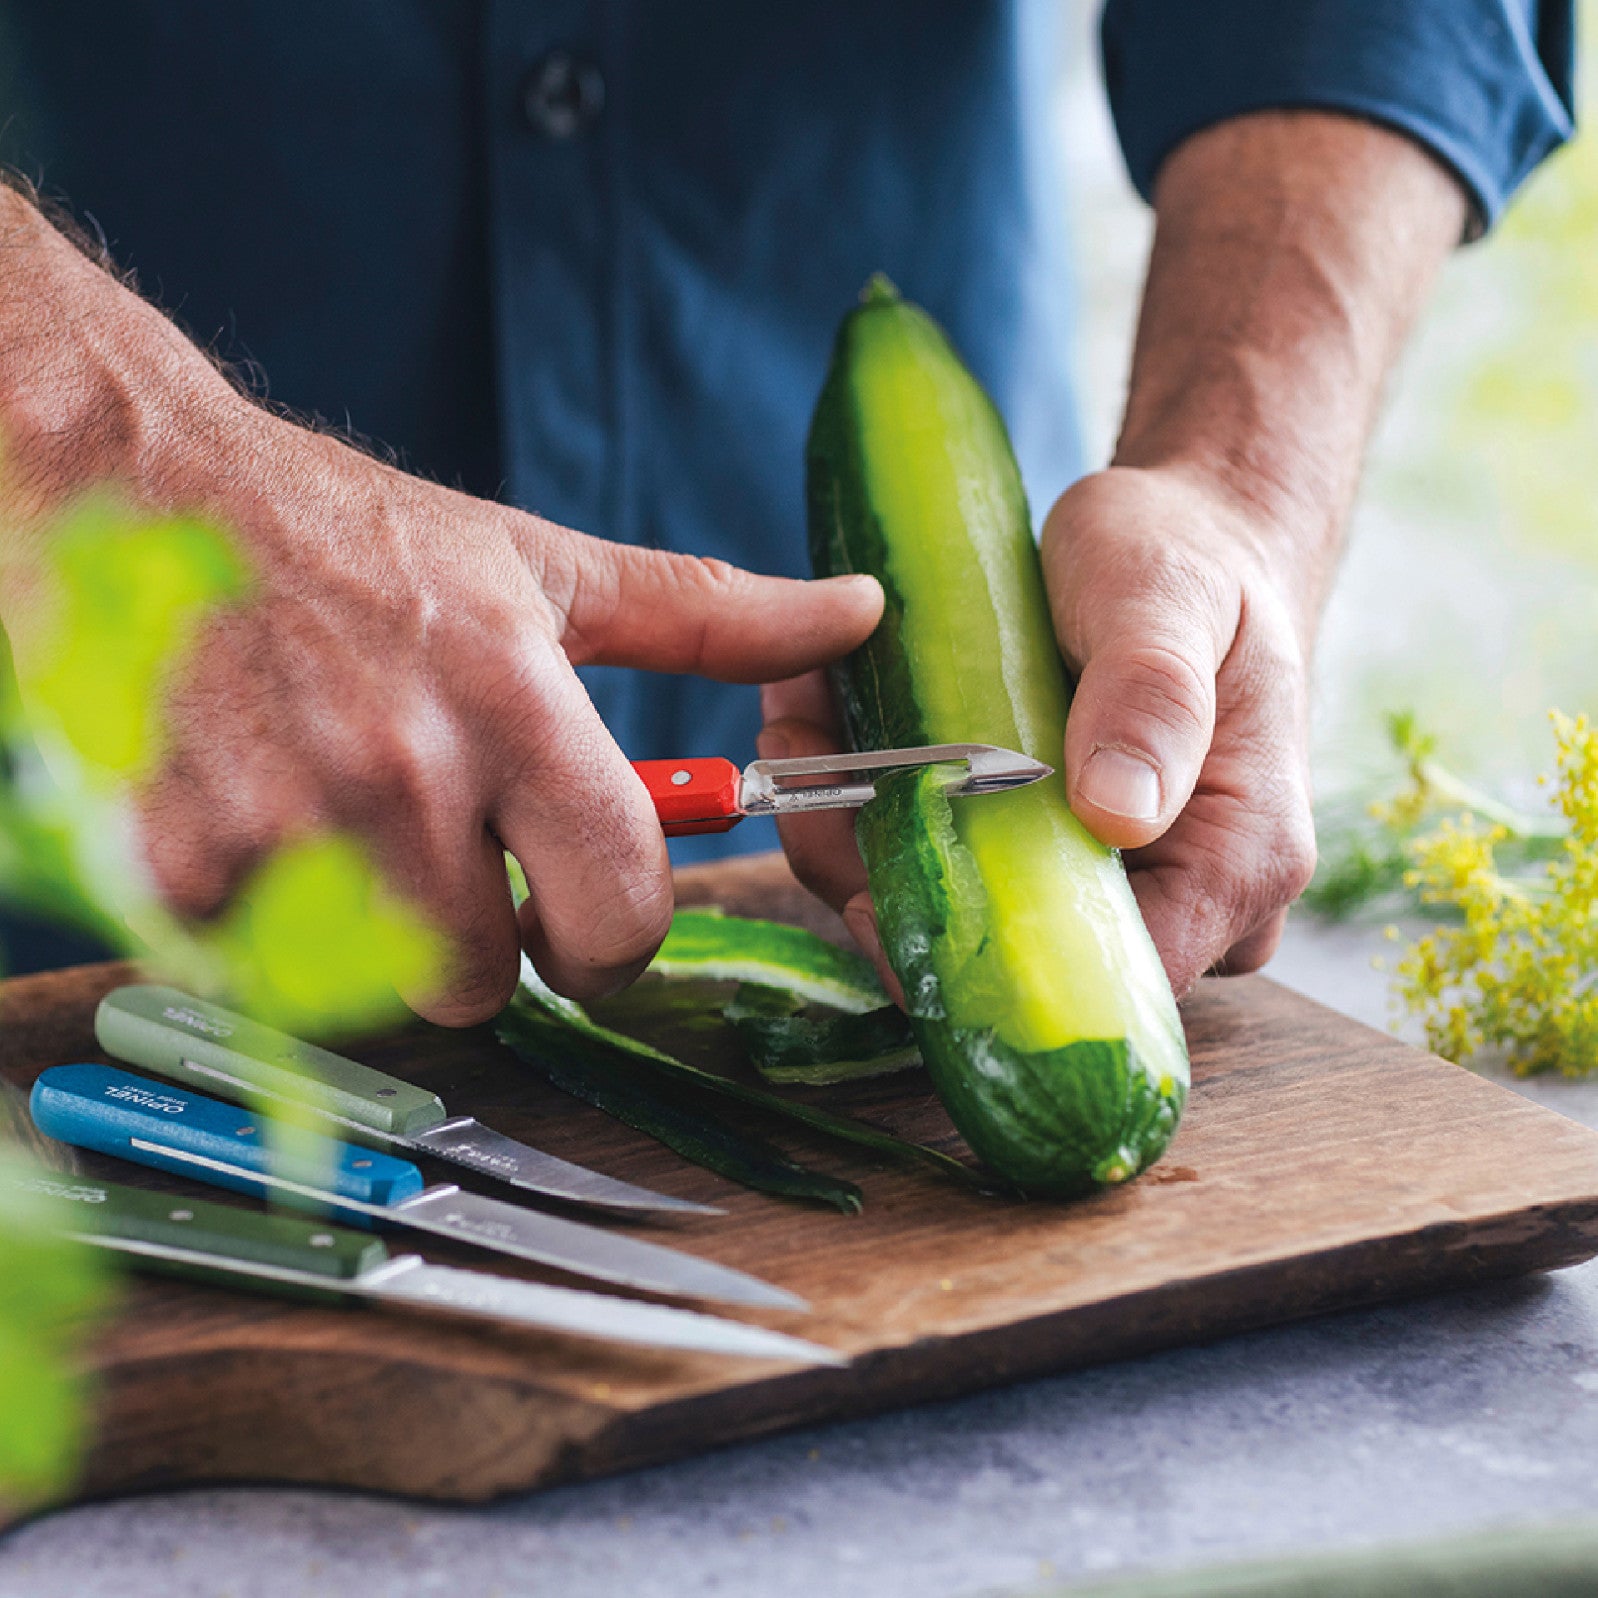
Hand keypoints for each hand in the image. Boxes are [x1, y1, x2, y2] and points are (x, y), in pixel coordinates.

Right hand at [125, 404, 881, 1023]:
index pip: (625, 911)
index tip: (585, 916)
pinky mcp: (178, 863)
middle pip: (495, 983)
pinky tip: (265, 835)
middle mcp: (406, 774)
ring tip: (353, 836)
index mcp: (519, 706)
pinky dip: (268, 931)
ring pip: (382, 991)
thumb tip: (855, 610)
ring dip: (379, 940)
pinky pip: (262, 975)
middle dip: (486, 943)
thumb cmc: (359, 537)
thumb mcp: (544, 570)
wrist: (144, 491)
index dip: (616, 937)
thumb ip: (710, 618)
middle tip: (449, 861)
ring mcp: (285, 827)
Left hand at [763, 465, 1315, 999]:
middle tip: (810, 772)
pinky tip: (834, 733)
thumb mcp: (1166, 598)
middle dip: (899, 881)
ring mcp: (1123, 888)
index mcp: (1239, 860)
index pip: (1114, 982)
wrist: (1192, 539)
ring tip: (806, 728)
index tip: (875, 887)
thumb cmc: (1189, 559)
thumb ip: (1151, 696)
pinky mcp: (1063, 862)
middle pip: (1023, 959)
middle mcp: (1190, 903)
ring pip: (977, 920)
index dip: (989, 964)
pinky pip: (966, 871)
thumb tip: (1117, 816)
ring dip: (871, 841)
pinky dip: (889, 815)